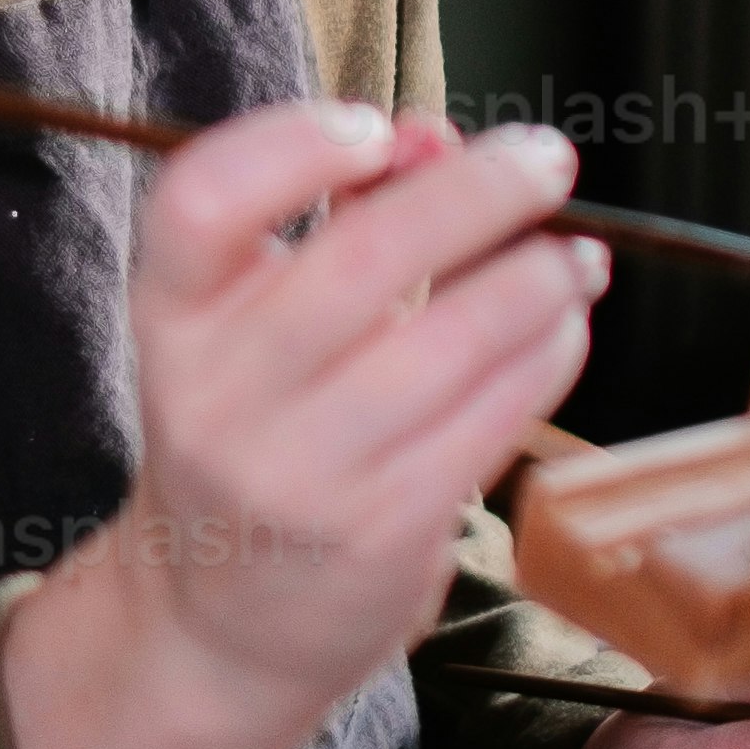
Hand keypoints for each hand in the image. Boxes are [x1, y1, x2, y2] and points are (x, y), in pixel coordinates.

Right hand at [3, 101, 604, 748]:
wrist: (220, 621)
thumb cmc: (256, 434)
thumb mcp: (254, 325)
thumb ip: (339, 220)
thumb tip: (439, 140)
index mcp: (173, 320)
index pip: (201, 204)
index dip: (291, 145)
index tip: (376, 128)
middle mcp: (220, 396)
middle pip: (358, 260)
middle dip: (476, 192)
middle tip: (545, 159)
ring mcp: (300, 472)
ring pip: (449, 343)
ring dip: (537, 277)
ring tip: (576, 251)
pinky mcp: (381, 533)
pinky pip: (490, 420)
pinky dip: (545, 355)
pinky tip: (563, 325)